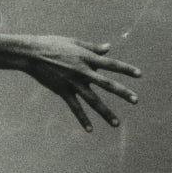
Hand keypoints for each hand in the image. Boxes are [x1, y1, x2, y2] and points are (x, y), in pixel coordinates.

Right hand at [16, 36, 140, 131]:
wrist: (31, 53)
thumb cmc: (52, 44)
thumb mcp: (74, 42)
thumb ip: (93, 47)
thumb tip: (109, 48)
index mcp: (86, 57)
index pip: (111, 64)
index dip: (126, 69)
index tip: (140, 75)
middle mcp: (83, 71)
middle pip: (107, 84)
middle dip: (122, 92)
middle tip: (136, 100)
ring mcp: (73, 83)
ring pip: (92, 100)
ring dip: (105, 112)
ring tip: (117, 123)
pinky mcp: (63, 91)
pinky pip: (75, 107)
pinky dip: (82, 118)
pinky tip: (90, 129)